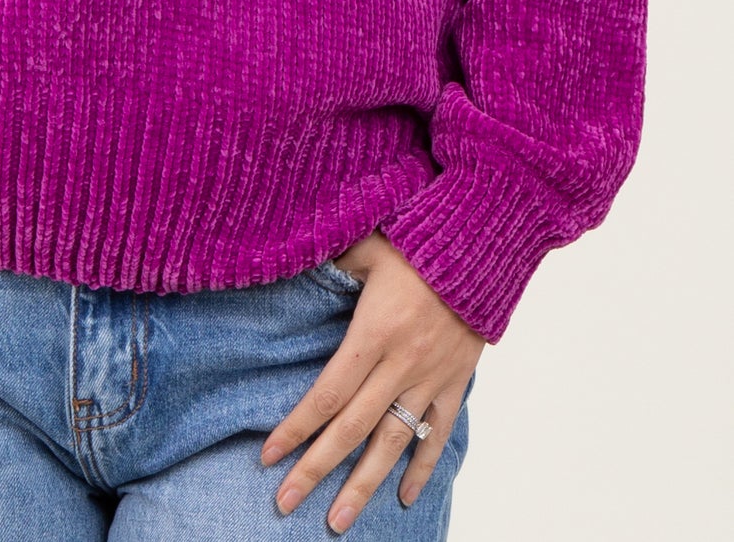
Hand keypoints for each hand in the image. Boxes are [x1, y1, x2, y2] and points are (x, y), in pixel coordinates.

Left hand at [260, 228, 484, 528]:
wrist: (482, 244)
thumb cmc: (418, 238)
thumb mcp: (367, 244)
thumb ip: (332, 261)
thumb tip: (292, 256)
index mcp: (373, 331)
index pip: (327, 392)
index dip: (296, 428)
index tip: (268, 457)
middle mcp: (401, 363)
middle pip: (352, 429)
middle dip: (316, 470)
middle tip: (286, 504)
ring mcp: (431, 377)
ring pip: (393, 443)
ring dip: (364, 485)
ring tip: (338, 521)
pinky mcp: (455, 381)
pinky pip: (437, 432)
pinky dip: (422, 467)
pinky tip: (405, 497)